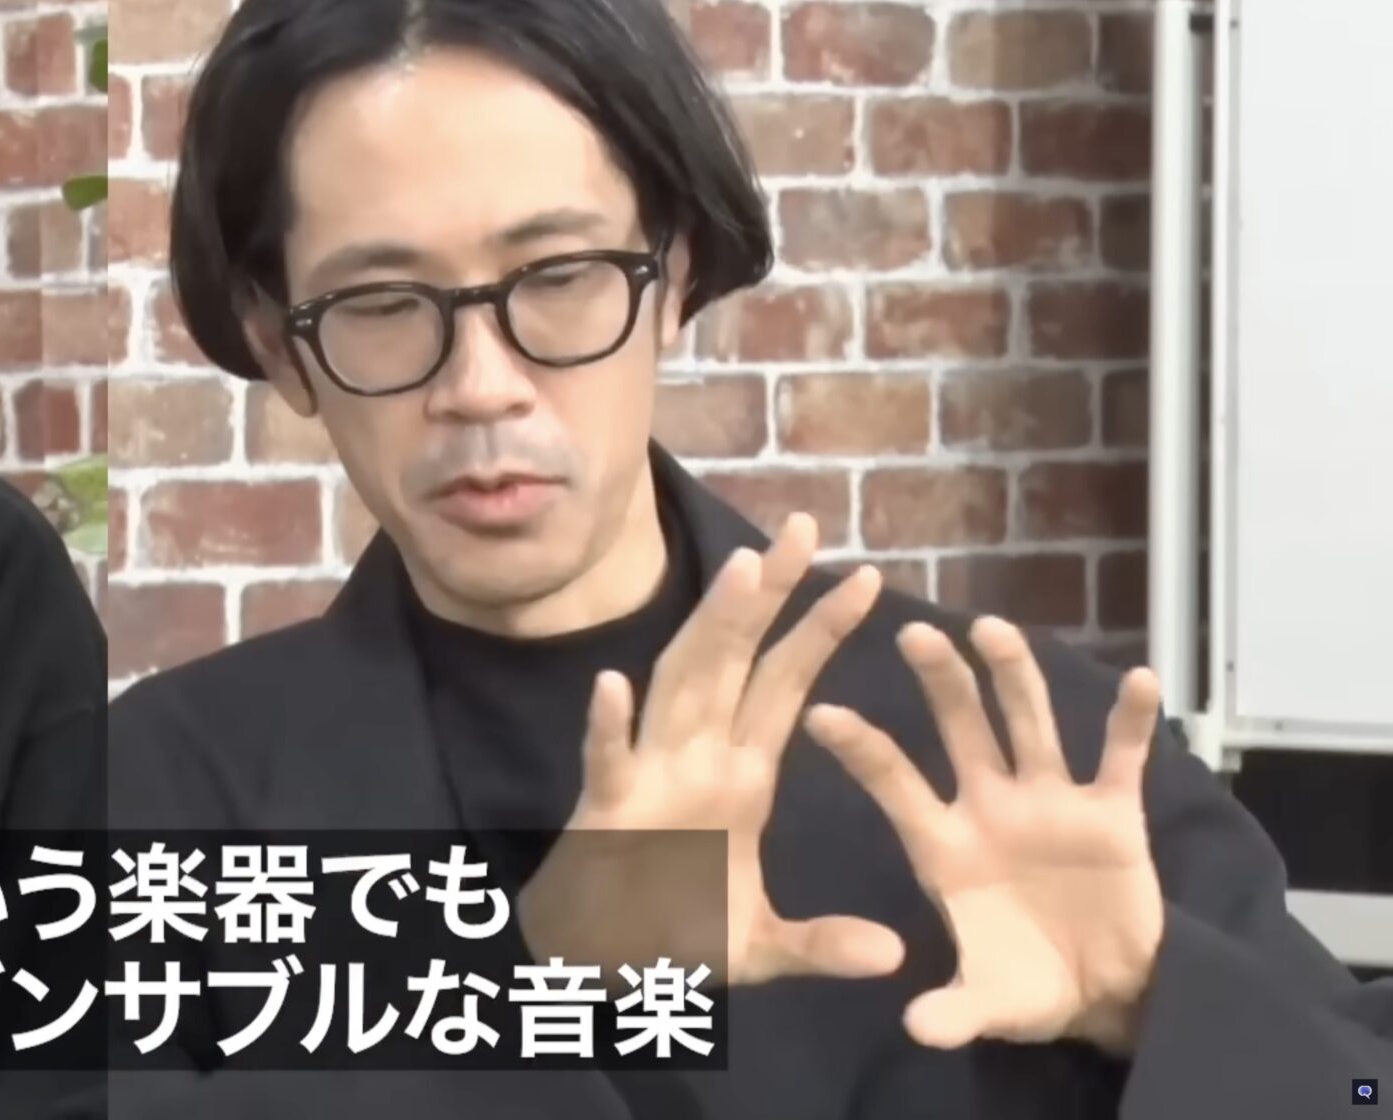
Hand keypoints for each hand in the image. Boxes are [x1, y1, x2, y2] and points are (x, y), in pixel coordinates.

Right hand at [515, 513, 903, 987]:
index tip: (865, 574)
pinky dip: (608, 727)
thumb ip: (823, 945)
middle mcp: (698, 759)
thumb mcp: (765, 949)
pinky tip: (614, 687)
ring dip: (707, 632)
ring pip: (681, 688)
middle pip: (736, 659)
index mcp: (741, 775)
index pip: (786, 685)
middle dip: (767, 593)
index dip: (820, 629)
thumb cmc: (675, 939)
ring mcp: (651, 779)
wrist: (603, 970)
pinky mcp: (607, 816)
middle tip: (802, 526)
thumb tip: (895, 957)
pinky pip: (608, 765)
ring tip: (740, 572)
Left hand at [802, 618, 1165, 1054]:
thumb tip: (919, 1029)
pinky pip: (1120, 758)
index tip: (818, 712)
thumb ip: (956, 1010)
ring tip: (994, 628)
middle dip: (939, 681)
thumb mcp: (988, 1003)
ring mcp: (1051, 803)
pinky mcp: (1114, 813)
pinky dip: (1132, 721)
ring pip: (1029, 724)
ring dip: (1015, 676)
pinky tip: (1142, 679)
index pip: (893, 784)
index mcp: (944, 844)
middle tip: (912, 630)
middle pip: (959, 729)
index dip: (861, 751)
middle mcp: (991, 807)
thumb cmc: (1026, 985)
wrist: (1103, 994)